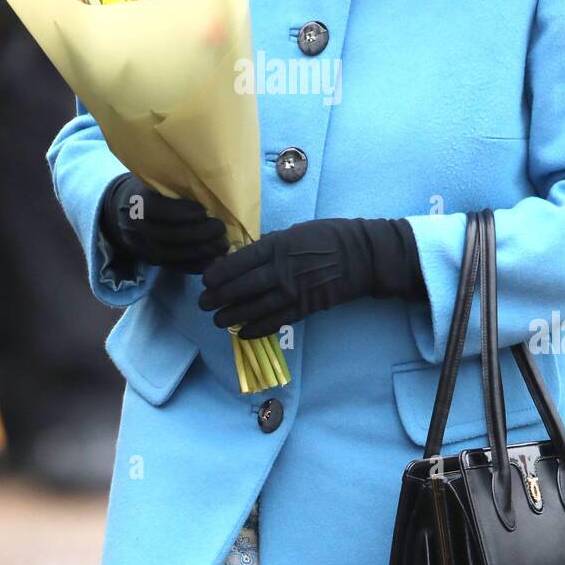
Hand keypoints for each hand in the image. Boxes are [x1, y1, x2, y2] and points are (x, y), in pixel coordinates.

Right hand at [101, 172, 228, 272]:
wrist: (129, 211)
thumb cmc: (156, 190)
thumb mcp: (161, 180)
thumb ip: (178, 184)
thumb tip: (213, 187)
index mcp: (138, 201)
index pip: (155, 209)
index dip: (179, 212)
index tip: (203, 211)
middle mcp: (137, 227)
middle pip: (166, 235)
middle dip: (196, 234)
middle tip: (220, 228)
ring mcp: (143, 247)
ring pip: (170, 254)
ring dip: (199, 252)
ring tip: (221, 245)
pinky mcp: (153, 261)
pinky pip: (174, 267)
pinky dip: (195, 266)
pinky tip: (214, 259)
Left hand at [198, 217, 425, 339]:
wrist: (361, 256)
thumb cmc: (329, 236)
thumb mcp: (295, 231)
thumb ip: (271, 245)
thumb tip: (247, 256)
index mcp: (277, 246)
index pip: (239, 262)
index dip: (218, 273)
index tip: (205, 280)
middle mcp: (281, 271)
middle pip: (241, 287)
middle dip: (218, 298)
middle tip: (203, 304)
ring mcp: (293, 292)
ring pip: (255, 308)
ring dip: (233, 316)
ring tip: (218, 321)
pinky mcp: (304, 308)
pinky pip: (276, 321)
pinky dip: (258, 328)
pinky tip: (244, 333)